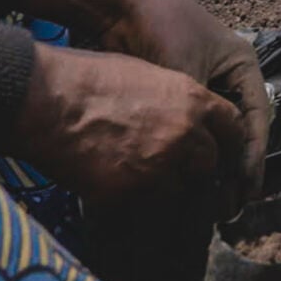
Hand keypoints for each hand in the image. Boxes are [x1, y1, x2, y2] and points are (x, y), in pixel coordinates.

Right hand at [12, 44, 251, 214]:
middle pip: (209, 162)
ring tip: (135, 170)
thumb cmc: (89, 79)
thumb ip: (176, 100)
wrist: (47, 101)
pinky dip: (134, 198)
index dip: (229, 140)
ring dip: (164, 184)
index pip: (233, 127)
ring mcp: (160, 167)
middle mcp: (185, 135)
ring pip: (178, 187)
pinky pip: (144, 205)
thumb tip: (185, 118)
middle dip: (196, 166)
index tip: (225, 149)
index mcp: (193, 100)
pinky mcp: (131, 193)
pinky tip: (113, 181)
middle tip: (173, 165)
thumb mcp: (147, 74)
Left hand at [21, 0, 269, 189]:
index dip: (253, 157)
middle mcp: (229, 80)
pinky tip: (186, 181)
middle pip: (239, 132)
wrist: (121, 5)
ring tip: (210, 202)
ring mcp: (204, 89)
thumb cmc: (165, 29)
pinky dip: (192, 157)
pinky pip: (191, 134)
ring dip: (214, 167)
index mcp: (243, 67)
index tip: (248, 190)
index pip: (256, 120)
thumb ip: (198, 116)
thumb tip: (200, 163)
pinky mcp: (177, 99)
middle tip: (230, 206)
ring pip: (215, 136)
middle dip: (236, 170)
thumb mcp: (189, 74)